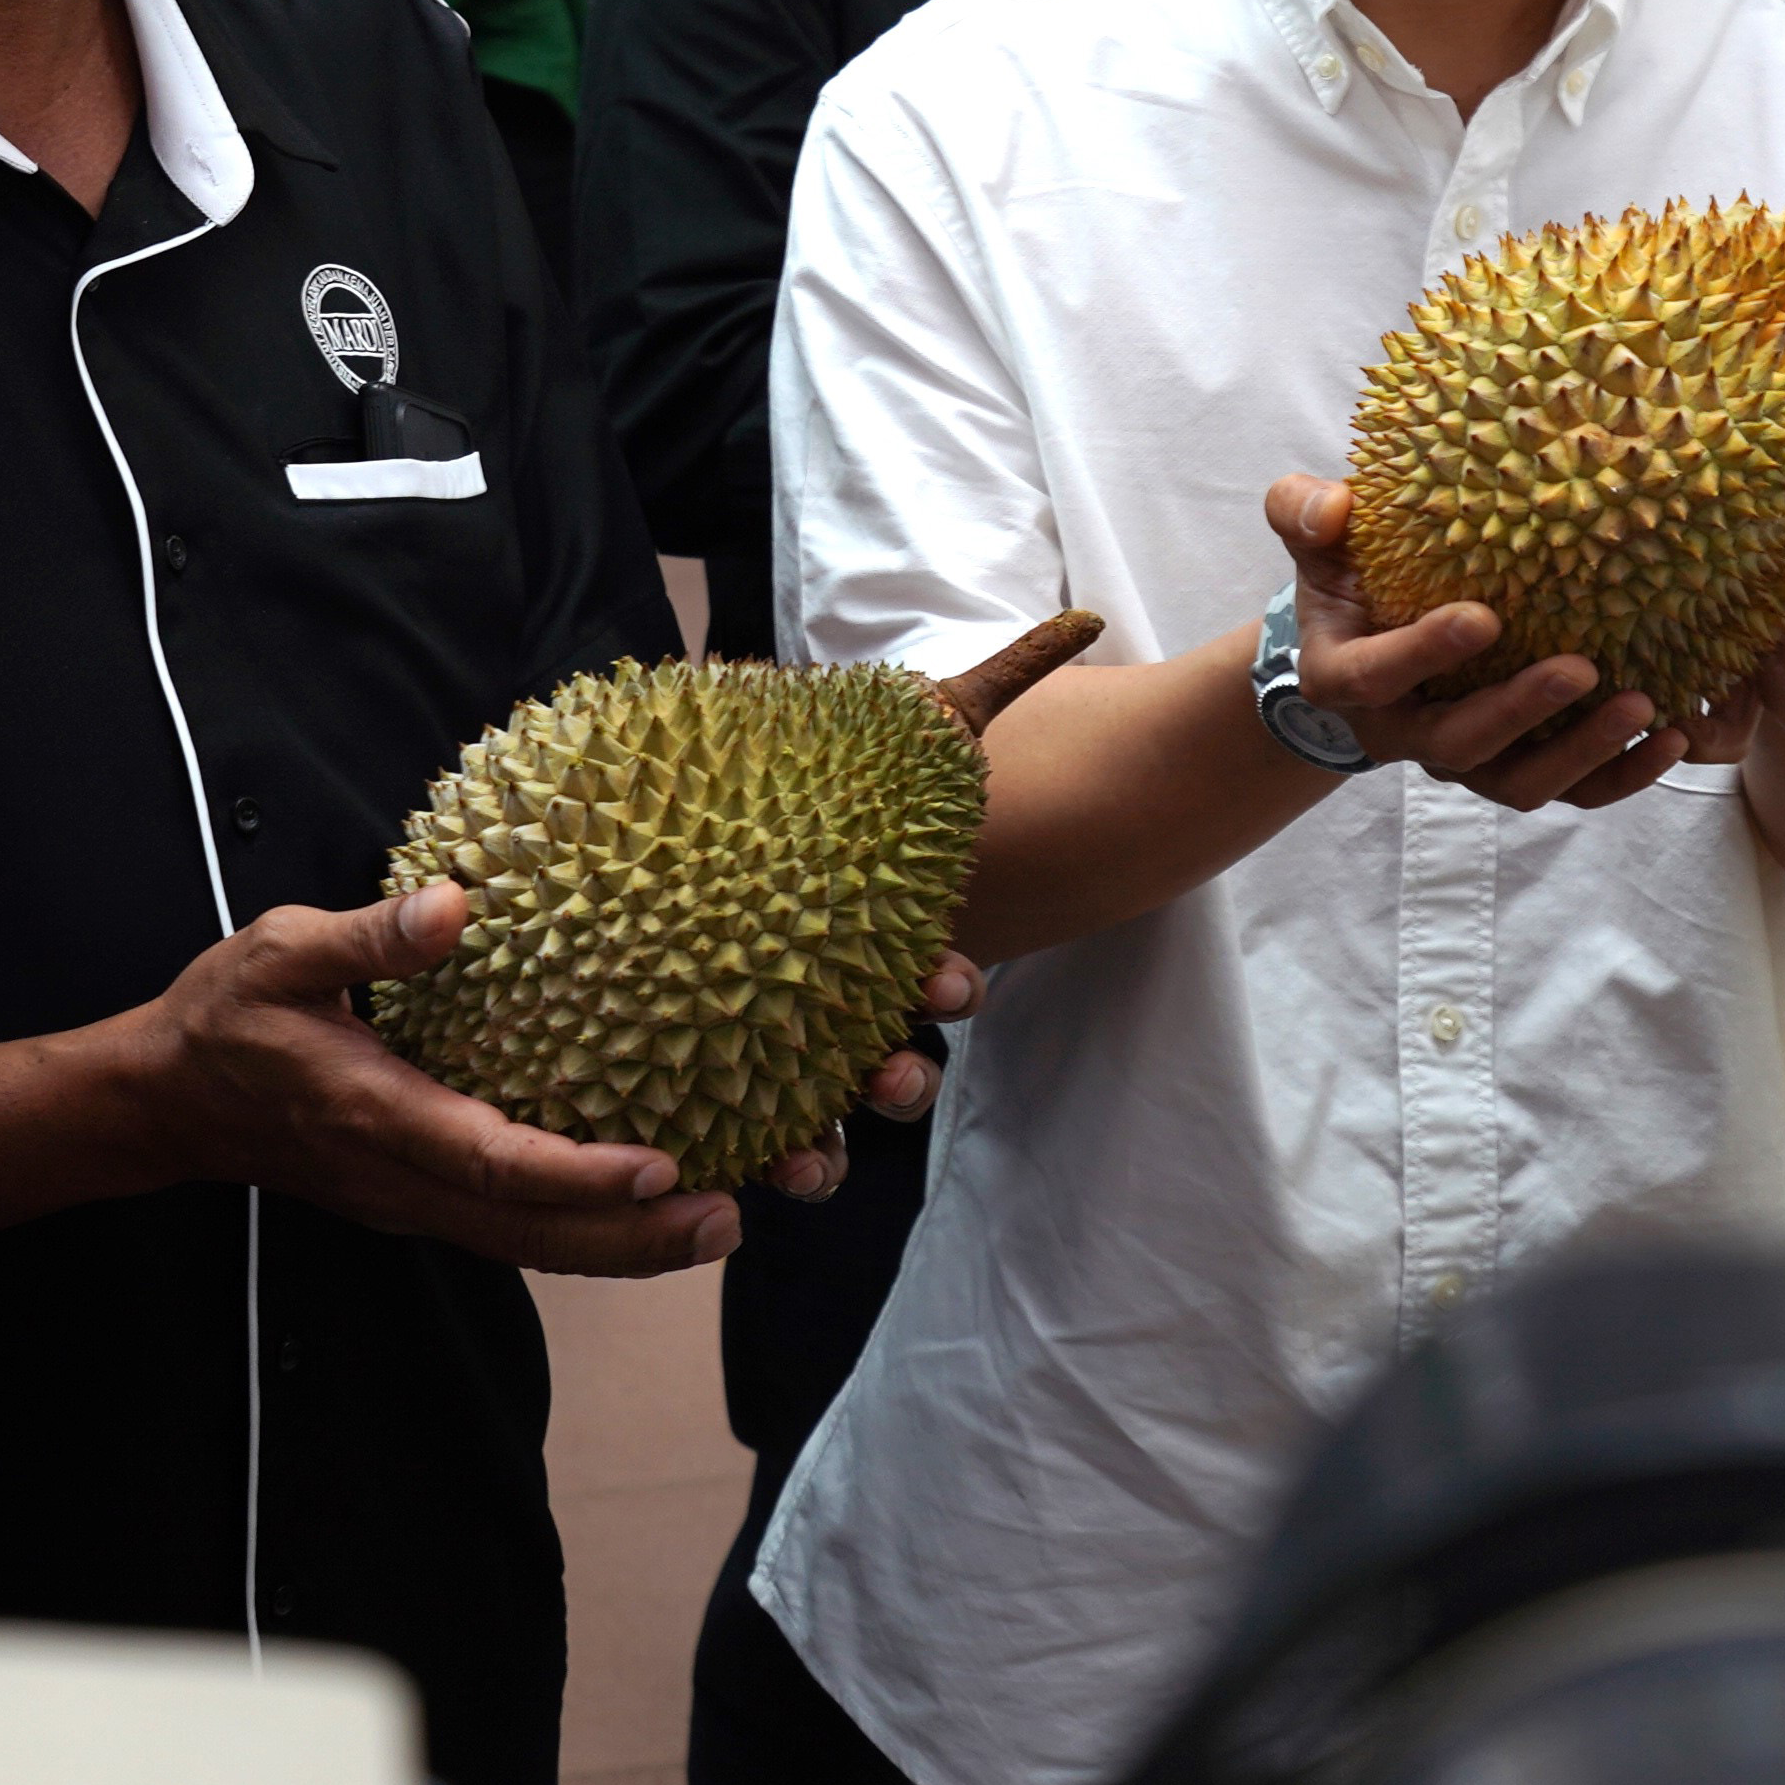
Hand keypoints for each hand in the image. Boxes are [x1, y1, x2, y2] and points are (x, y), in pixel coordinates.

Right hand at [108, 887, 742, 1275]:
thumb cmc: (227, 1018)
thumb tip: (453, 903)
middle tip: (731, 1219)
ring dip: (625, 1246)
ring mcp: (412, 1201)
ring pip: (529, 1244)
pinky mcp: (421, 1201)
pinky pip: (514, 1231)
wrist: (169, 1102)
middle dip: (634, 1236)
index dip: (577, 1172)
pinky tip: (652, 1210)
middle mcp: (401, 1177)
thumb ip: (365, 936)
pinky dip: (587, 1231)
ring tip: (723, 1226)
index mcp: (373, 1113)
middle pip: (531, 1231)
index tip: (661, 1166)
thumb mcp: (278, 953)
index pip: (489, 1159)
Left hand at [755, 611, 1080, 1194]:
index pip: (933, 971)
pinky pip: (751, 1130)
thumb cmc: (836, 760)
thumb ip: (1003, 679)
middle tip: (891, 1071)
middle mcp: (845, 988)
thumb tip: (1087, 620)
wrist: (697, 805)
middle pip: (886, 1054)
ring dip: (826, 1146)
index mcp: (888, 925)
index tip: (949, 986)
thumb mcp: (924, 726)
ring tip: (806, 1157)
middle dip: (897, 1076)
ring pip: (820, 1108)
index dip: (945, 988)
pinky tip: (731, 1164)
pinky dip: (757, 1156)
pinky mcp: (729, 1065)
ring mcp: (790, 1034)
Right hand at [1260, 475, 1689, 813]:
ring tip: (1643, 708)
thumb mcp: (1316, 535)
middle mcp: (1403, 733)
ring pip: (1519, 782)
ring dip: (1583, 752)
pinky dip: (1622, 775)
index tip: (1484, 616)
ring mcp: (1464, 759)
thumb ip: (1304, 511)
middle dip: (1522, 712)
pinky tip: (1672, 738)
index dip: (1425, 655)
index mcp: (1346, 677)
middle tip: (1583, 668)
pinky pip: (1570, 791)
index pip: (1375, 679)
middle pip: (1458, 745)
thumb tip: (1332, 508)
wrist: (1370, 633)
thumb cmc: (1350, 574)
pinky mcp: (1516, 767)